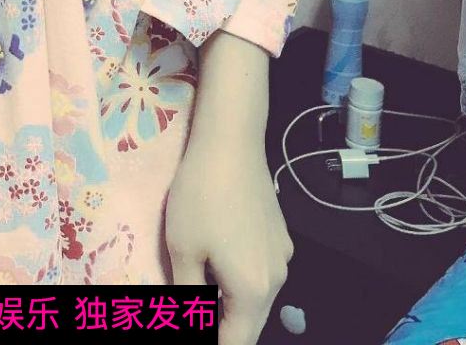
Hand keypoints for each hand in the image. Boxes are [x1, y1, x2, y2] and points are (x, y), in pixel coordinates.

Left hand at [165, 139, 292, 344]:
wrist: (231, 142)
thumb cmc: (200, 196)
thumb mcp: (183, 250)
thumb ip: (186, 296)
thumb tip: (189, 316)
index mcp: (253, 292)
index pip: (236, 342)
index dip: (214, 343)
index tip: (189, 323)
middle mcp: (277, 280)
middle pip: (249, 323)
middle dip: (221, 325)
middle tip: (190, 309)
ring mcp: (282, 256)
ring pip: (256, 297)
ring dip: (229, 301)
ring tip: (198, 288)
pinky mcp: (280, 235)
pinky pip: (261, 271)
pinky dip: (240, 277)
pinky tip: (217, 257)